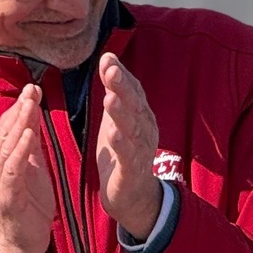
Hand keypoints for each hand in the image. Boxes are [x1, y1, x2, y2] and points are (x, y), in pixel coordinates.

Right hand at [0, 83, 54, 252]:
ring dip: (19, 123)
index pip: (8, 127)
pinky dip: (19, 150)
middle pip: (6, 131)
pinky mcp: (5, 193)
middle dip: (20, 109)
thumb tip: (33, 119)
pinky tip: (28, 135)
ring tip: (30, 103)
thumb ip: (31, 146)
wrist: (25, 241)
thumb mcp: (34, 169)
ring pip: (7, 146)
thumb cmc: (30, 205)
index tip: (33, 88)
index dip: (20, 107)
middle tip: (32, 88)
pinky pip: (12, 168)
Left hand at [97, 54, 163, 240]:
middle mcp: (145, 130)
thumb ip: (115, 92)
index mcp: (141, 116)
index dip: (121, 75)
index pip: (134, 90)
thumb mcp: (117, 119)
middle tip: (112, 70)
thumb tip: (109, 61)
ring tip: (110, 99)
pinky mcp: (132, 171)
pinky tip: (112, 134)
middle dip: (123, 88)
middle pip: (135, 106)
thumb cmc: (124, 153)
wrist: (133, 195)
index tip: (107, 58)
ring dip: (122, 114)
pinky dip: (122, 145)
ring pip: (132, 129)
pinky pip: (128, 156)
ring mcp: (140, 151)